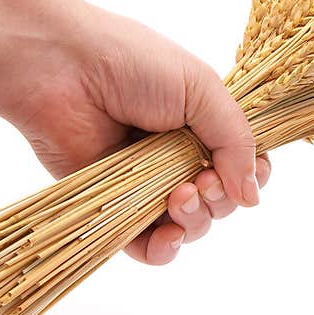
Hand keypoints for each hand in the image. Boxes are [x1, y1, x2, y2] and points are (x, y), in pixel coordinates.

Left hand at [5, 4, 270, 265]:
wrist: (60, 69)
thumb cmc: (132, 63)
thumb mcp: (201, 89)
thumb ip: (235, 140)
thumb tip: (252, 198)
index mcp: (203, 124)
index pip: (243, 163)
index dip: (252, 174)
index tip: (252, 171)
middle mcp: (178, 156)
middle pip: (221, 201)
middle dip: (221, 198)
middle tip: (203, 180)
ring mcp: (145, 183)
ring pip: (189, 226)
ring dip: (197, 220)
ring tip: (179, 196)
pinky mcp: (111, 206)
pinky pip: (144, 246)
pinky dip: (162, 250)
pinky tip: (168, 236)